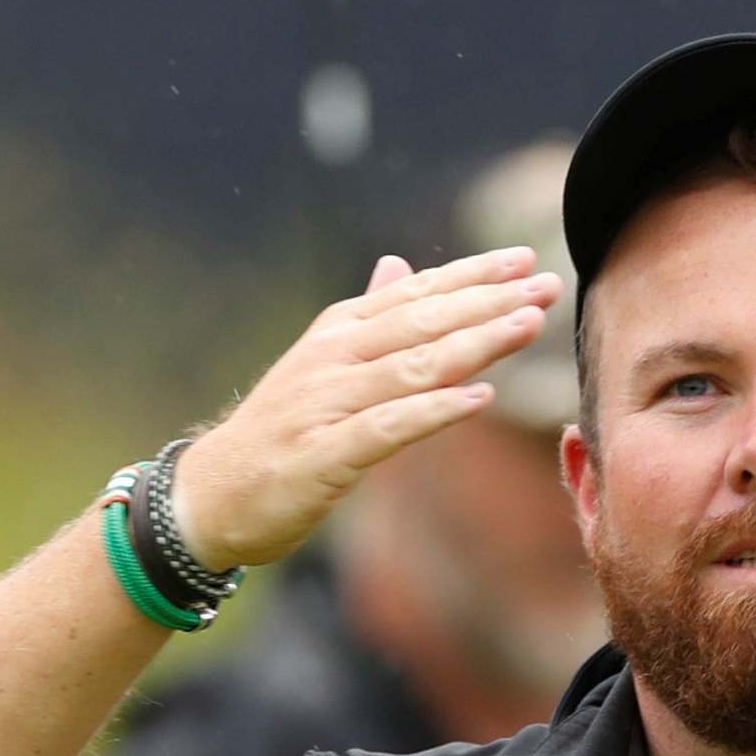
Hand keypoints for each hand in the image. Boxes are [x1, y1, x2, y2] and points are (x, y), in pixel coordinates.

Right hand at [171, 248, 561, 569]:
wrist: (210, 495)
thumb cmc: (277, 433)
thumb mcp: (323, 363)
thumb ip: (367, 316)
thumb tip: (399, 265)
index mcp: (339, 333)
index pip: (415, 294)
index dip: (471, 276)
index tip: (524, 260)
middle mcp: (334, 358)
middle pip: (423, 321)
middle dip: (489, 301)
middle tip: (545, 284)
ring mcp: (328, 404)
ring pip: (413, 366)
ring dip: (475, 344)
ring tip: (527, 326)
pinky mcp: (325, 454)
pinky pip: (388, 427)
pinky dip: (433, 411)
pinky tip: (478, 399)